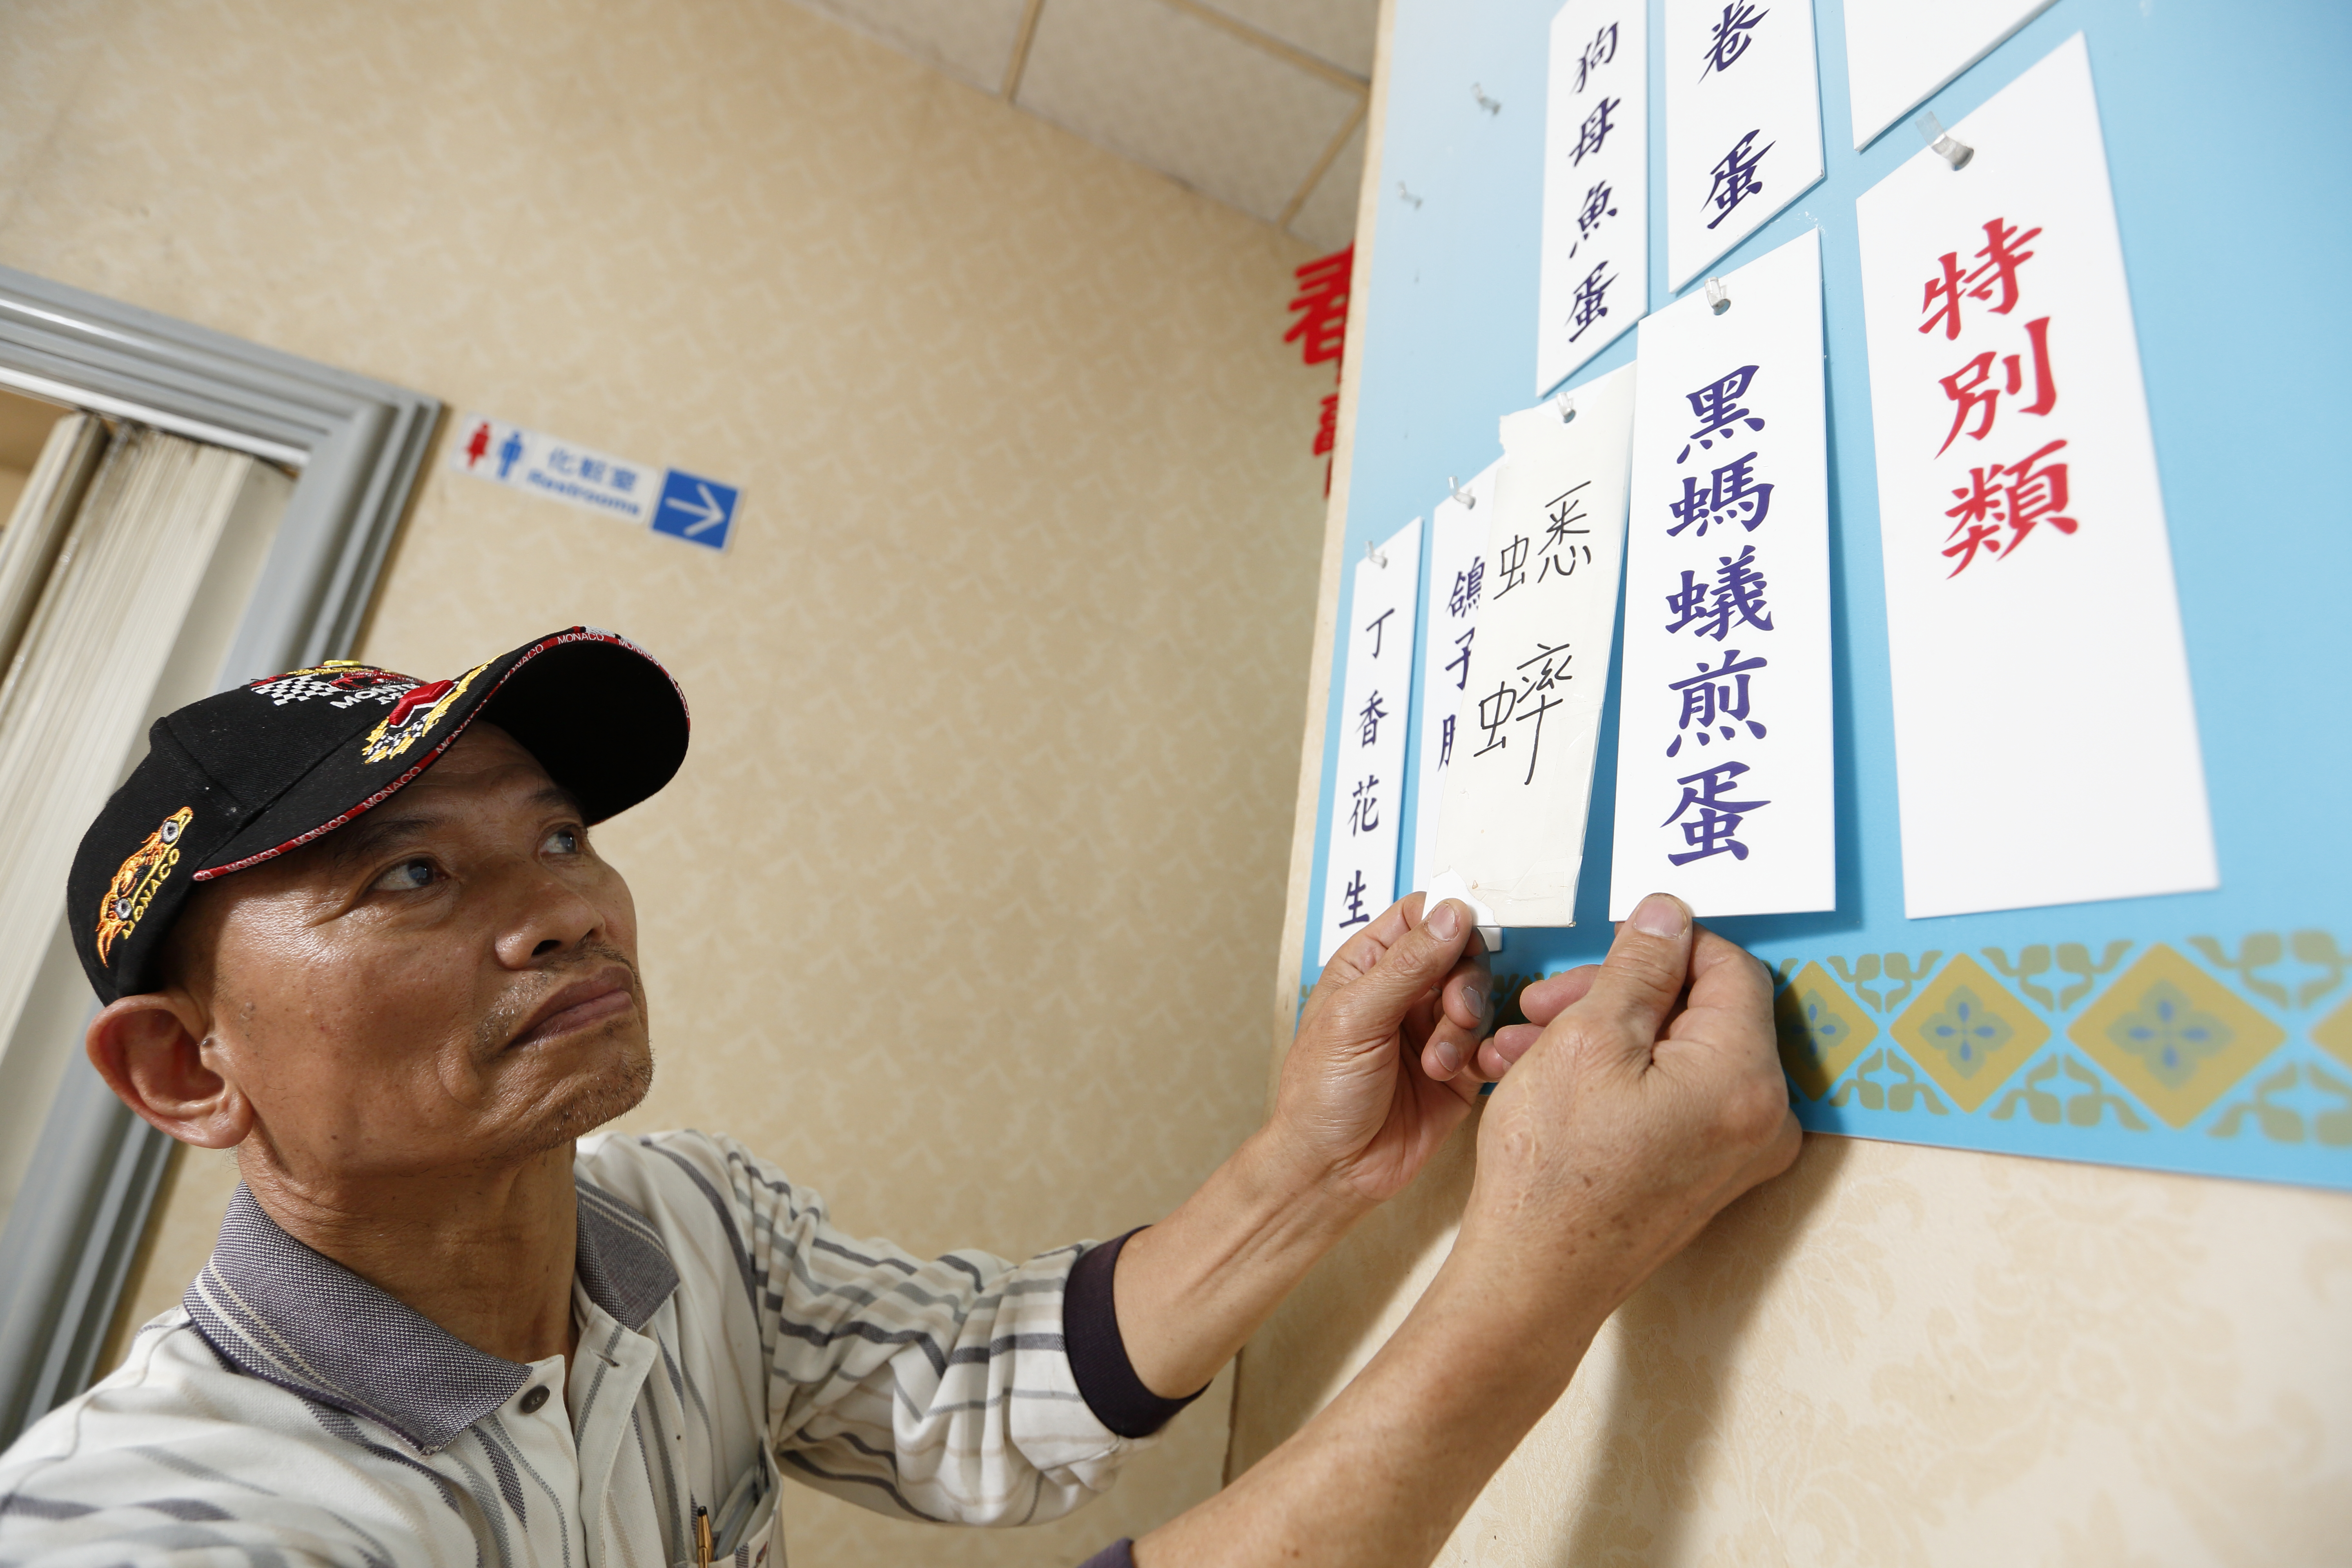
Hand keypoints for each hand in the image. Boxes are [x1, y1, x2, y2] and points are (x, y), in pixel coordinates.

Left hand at [1265, 895, 1492, 1207]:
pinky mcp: (1458, 1071)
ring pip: (1479, 1001)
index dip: (1447, 920)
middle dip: (1465, 983)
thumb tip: (1450, 912)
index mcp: (1368, 968)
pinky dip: (1487, 1055)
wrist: (1334, 1170)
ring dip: (1466, 1029)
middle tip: (1455, 1013)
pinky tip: (1467, 1074)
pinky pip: (1491, 1045)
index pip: (1419, 917)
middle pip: (1461, 956)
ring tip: (1439, 1063)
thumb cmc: (1321, 1094)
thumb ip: (1406, 965)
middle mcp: (1403, 994)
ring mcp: (1433, 1031)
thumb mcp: (1356, 1019)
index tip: (1464, 938)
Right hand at [1460, 892, 1799, 1314]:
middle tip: (1545, 1004)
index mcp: (1744, 1078)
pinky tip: (1548, 1078)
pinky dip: (1619, 1078)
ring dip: (1604, 1036)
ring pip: (1678, 1053)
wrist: (1533, 1282)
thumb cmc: (1552, 1171)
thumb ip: (1638, 967)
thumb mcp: (1586, 1040)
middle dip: (1618, 995)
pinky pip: (1675, 1096)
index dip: (1660, 946)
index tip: (1600, 951)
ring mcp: (1741, 1151)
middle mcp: (1764, 1118)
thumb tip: (1670, 915)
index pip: (1728, 966)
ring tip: (1525, 1046)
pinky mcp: (1712, 1172)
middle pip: (1702, 1010)